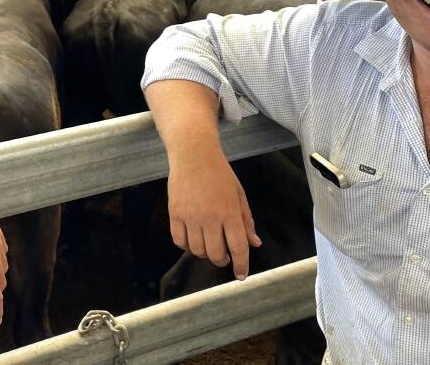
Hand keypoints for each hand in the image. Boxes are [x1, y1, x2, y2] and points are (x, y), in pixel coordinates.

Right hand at [168, 153, 260, 280]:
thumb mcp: (239, 195)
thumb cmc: (219, 173)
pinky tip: (192, 239)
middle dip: (221, 260)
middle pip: (215, 254)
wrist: (194, 155)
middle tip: (223, 257)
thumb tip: (254, 243)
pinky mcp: (175, 214)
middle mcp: (210, 218)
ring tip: (207, 244)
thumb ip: (246, 221)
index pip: (238, 248)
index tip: (241, 275)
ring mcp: (190, 216)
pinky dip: (186, 246)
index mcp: (230, 213)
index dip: (241, 265)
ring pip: (196, 250)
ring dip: (204, 253)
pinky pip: (179, 241)